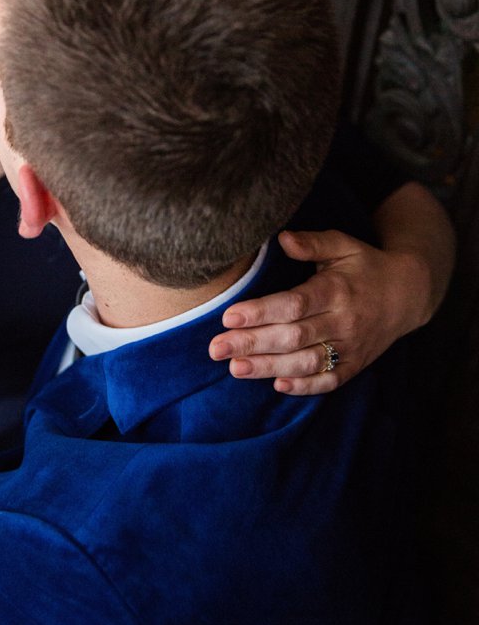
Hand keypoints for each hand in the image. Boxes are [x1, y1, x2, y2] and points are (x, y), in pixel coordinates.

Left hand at [209, 229, 430, 395]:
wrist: (408, 293)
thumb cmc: (364, 265)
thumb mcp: (342, 245)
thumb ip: (312, 243)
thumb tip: (281, 238)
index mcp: (335, 290)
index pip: (293, 304)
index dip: (260, 312)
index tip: (229, 316)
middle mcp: (343, 321)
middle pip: (293, 337)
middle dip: (252, 343)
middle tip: (217, 348)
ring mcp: (350, 346)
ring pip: (306, 362)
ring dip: (269, 368)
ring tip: (235, 368)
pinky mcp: (355, 365)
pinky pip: (330, 381)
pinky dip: (305, 387)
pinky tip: (277, 386)